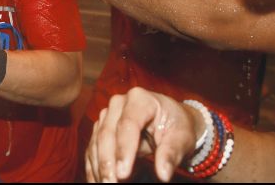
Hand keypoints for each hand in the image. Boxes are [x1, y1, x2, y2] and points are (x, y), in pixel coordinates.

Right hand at [86, 87, 202, 182]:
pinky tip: (96, 181)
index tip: (123, 174)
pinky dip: (94, 166)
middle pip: (107, 133)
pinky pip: (93, 147)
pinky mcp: (101, 127)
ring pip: (97, 141)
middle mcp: (119, 103)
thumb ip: (171, 153)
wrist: (170, 118)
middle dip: (108, 161)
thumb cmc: (177, 126)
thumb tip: (163, 174)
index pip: (128, 124)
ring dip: (99, 166)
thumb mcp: (182, 138)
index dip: (124, 149)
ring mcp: (107, 114)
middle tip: (111, 184)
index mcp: (140, 99)